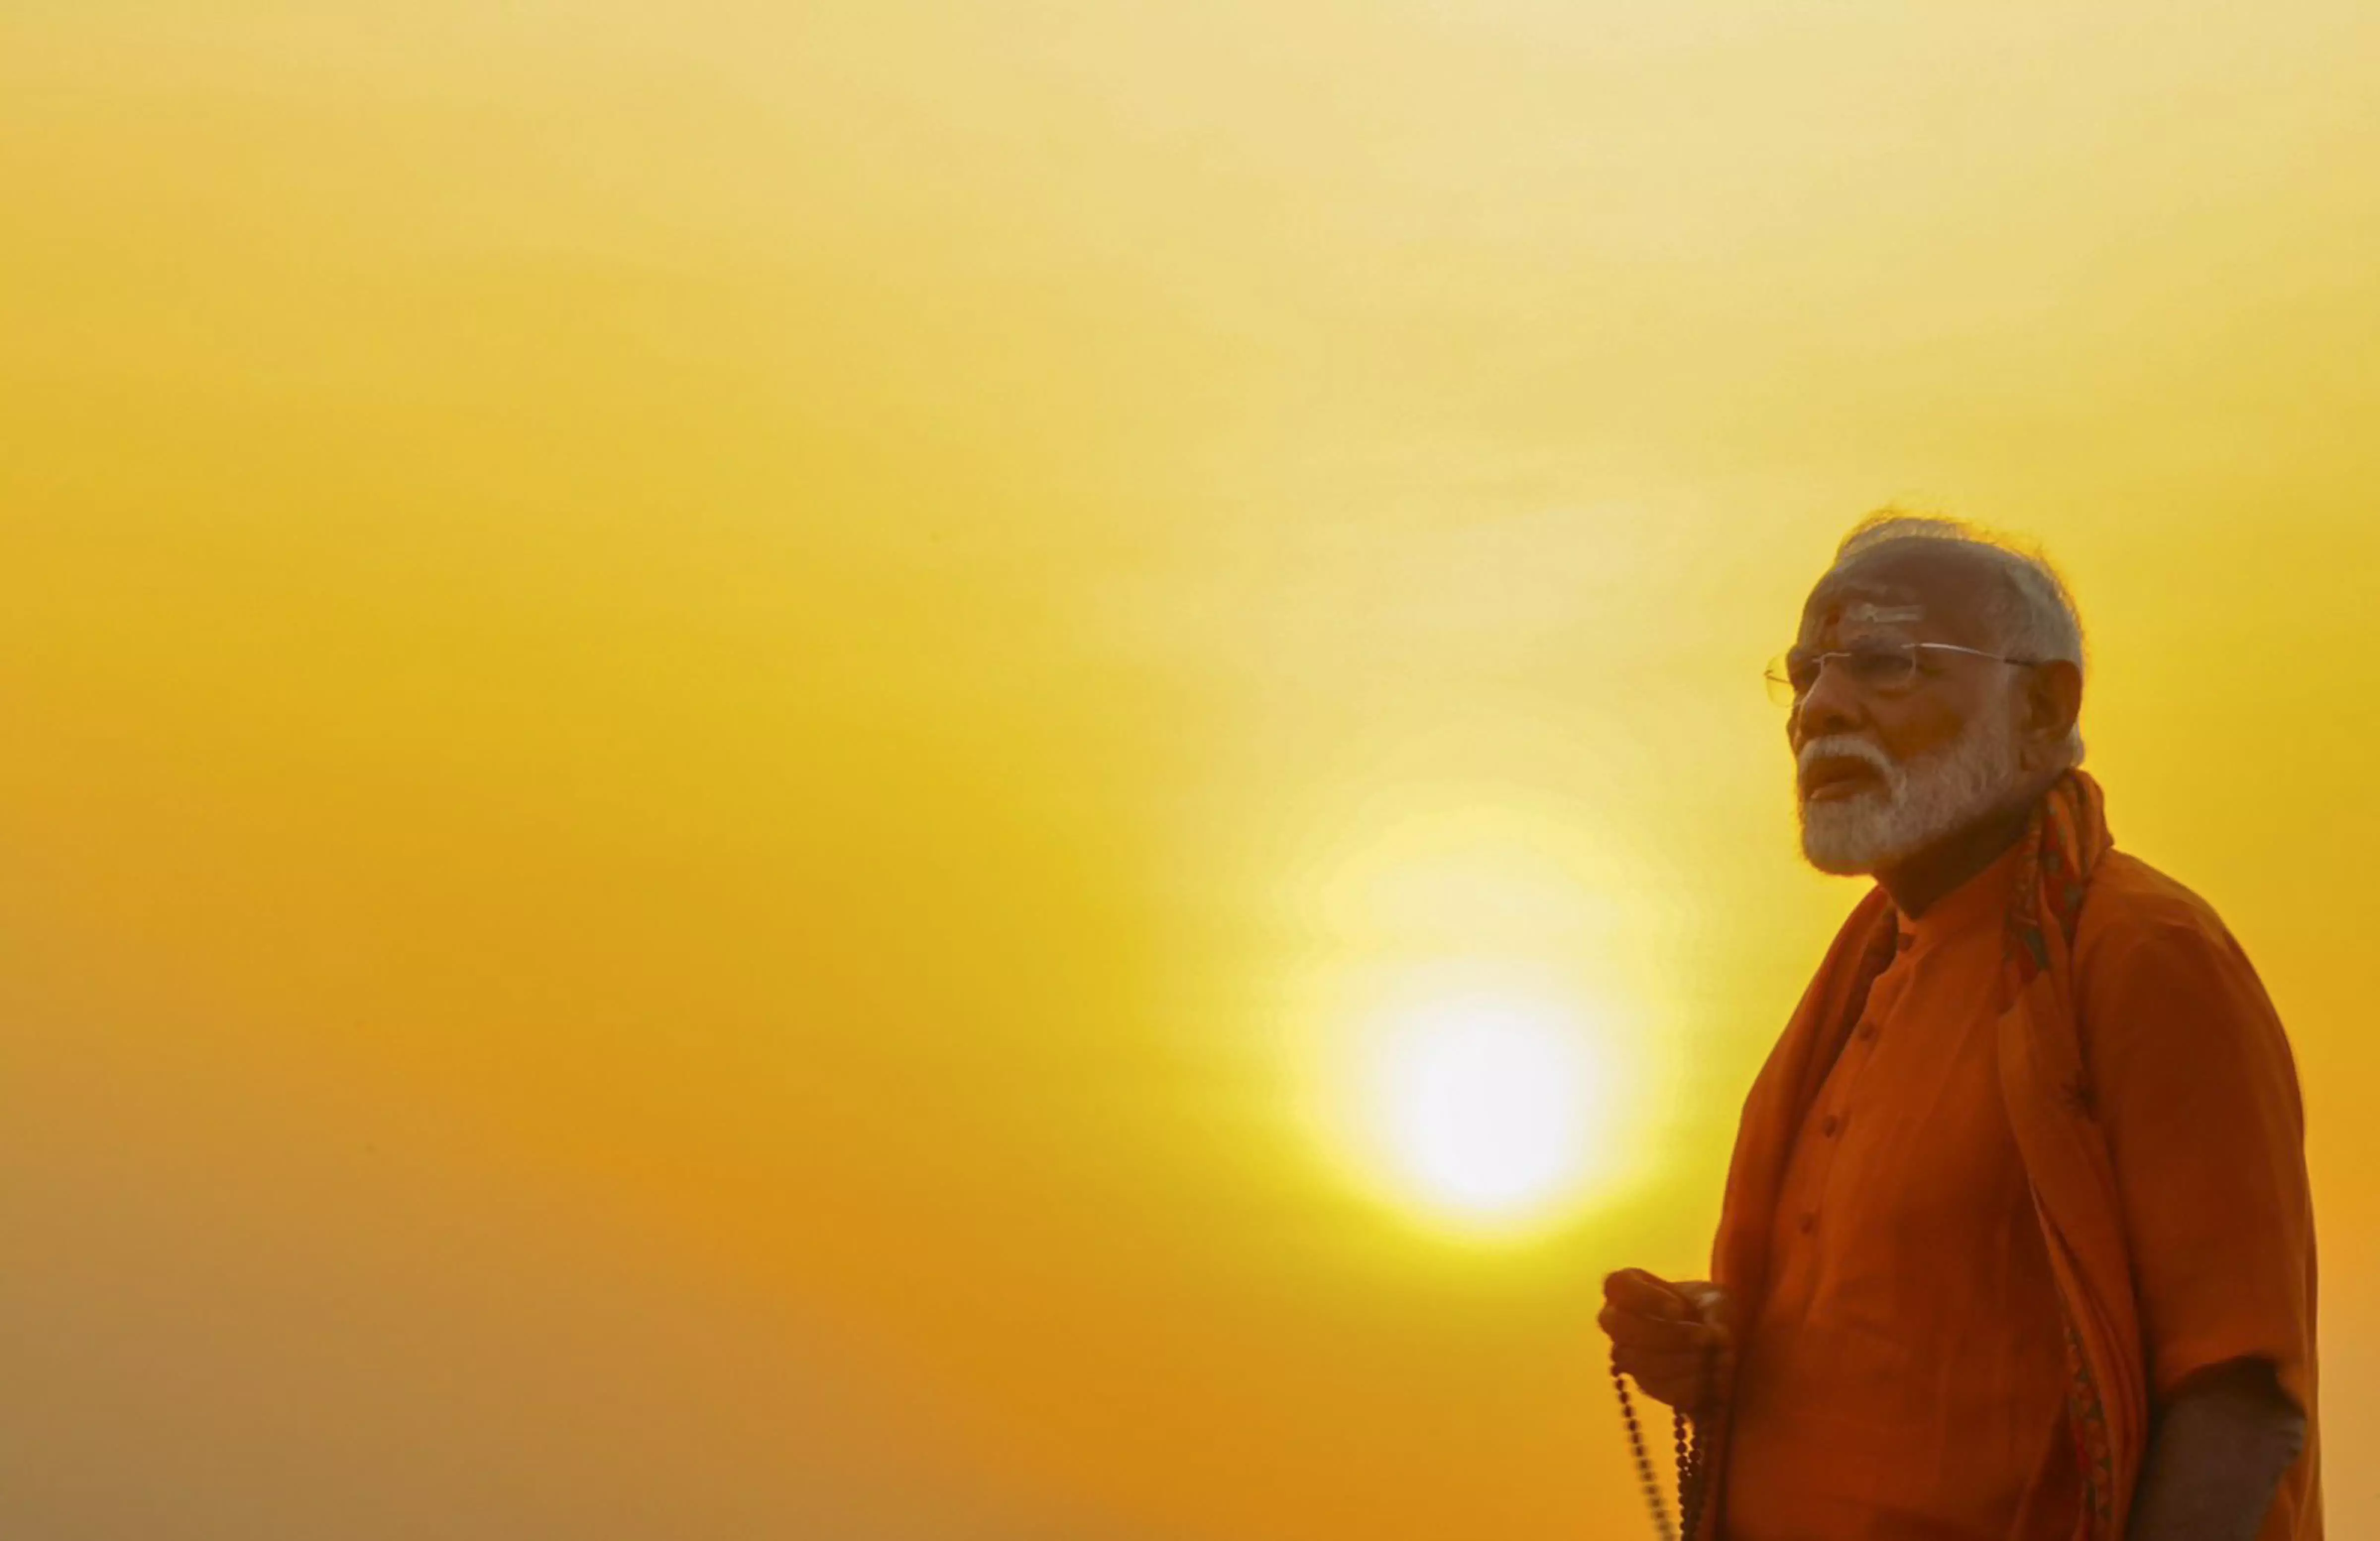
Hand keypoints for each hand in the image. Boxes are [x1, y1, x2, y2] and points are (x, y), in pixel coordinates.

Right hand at [1599, 1269, 1734, 1413]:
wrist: (1722, 1344)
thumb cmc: (1711, 1310)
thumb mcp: (1716, 1300)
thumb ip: (1713, 1313)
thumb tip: (1714, 1334)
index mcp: (1631, 1286)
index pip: (1620, 1285)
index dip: (1647, 1298)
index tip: (1680, 1309)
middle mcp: (1619, 1319)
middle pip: (1618, 1324)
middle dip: (1665, 1333)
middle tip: (1703, 1337)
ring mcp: (1626, 1352)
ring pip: (1636, 1360)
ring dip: (1681, 1361)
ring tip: (1715, 1359)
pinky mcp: (1643, 1382)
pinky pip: (1655, 1386)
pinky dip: (1687, 1384)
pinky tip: (1711, 1379)